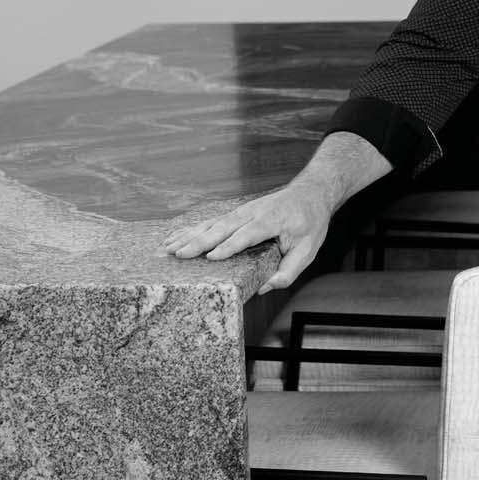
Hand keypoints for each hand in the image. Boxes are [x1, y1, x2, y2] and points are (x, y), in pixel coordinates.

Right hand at [162, 180, 333, 293]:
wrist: (310, 192)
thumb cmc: (310, 222)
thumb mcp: (308, 249)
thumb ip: (289, 271)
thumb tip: (264, 287)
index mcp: (271, 220)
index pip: (247, 234)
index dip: (229, 246)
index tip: (211, 257)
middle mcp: (253, 213)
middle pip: (223, 227)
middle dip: (200, 241)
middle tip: (180, 254)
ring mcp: (242, 211)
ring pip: (212, 223)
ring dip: (189, 235)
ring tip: (168, 247)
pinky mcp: (236, 213)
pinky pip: (212, 221)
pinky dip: (192, 229)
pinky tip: (174, 237)